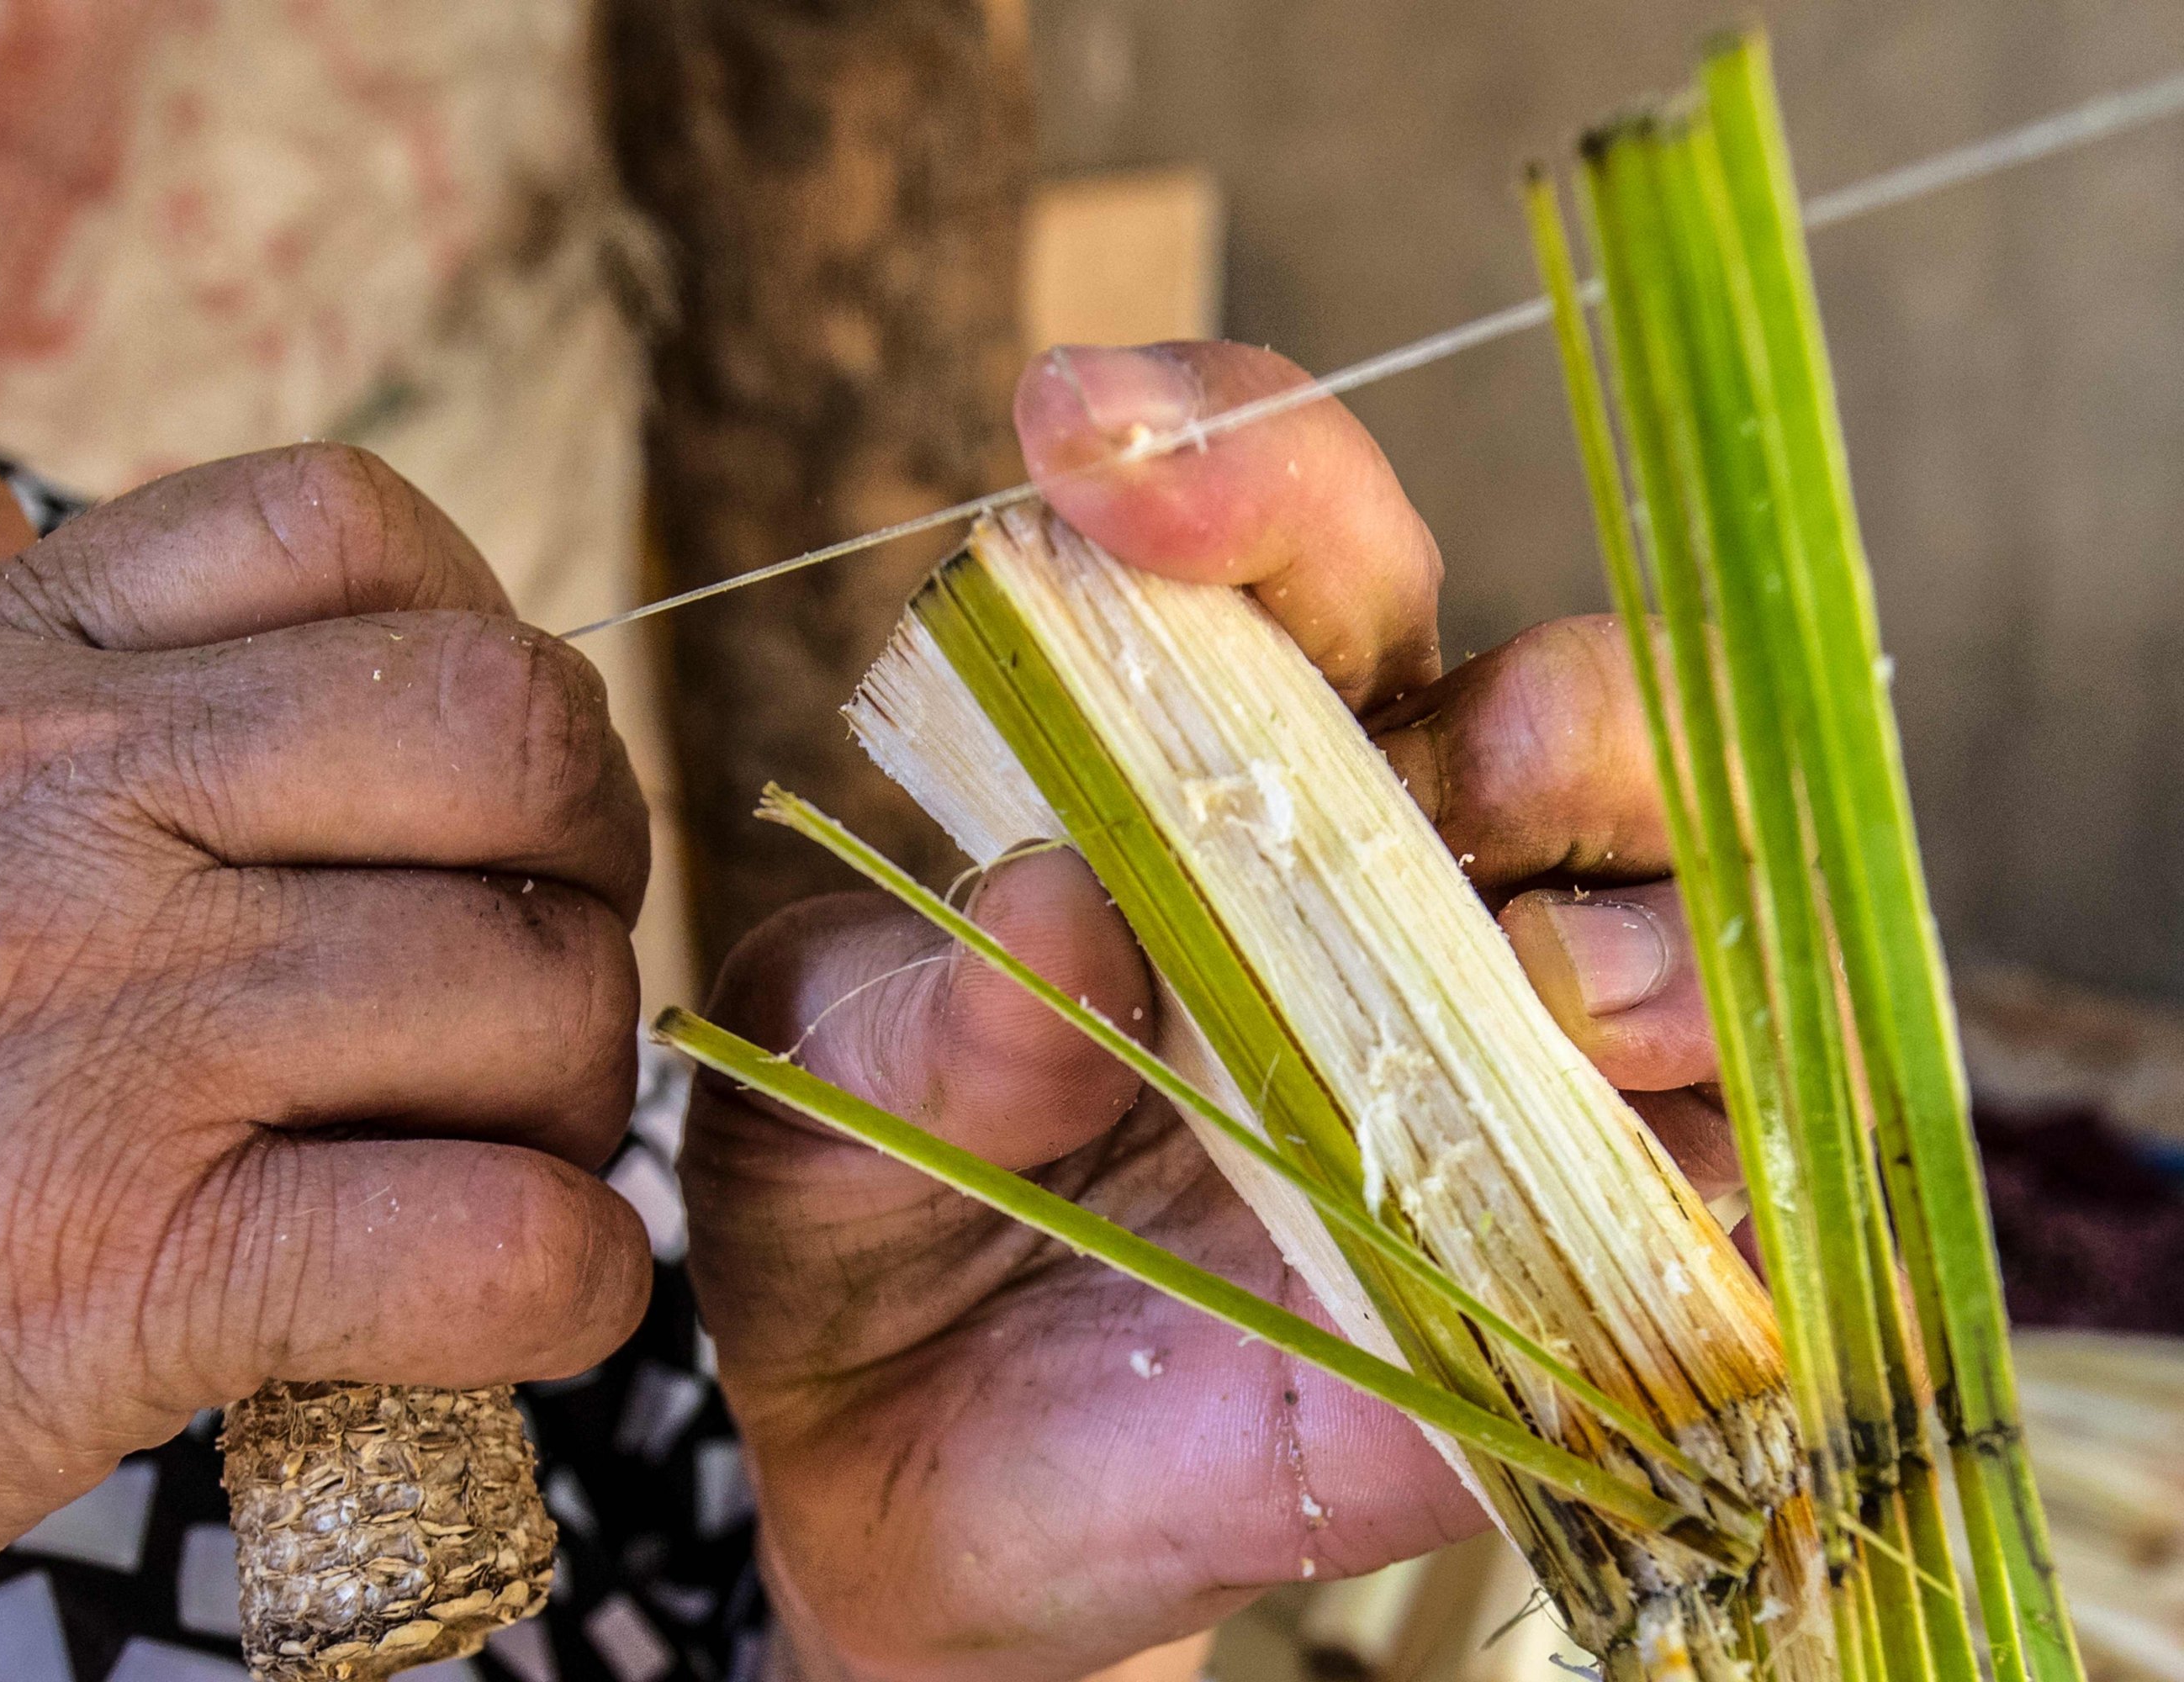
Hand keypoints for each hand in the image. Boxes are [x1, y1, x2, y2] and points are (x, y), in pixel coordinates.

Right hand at [0, 443, 653, 1678]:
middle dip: (590, 869)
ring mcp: (90, 1038)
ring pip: (531, 991)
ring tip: (502, 1161)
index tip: (479, 796)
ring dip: (578, 1101)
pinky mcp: (111, 1280)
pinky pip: (487, 1242)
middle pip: (510, 737)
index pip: (347, 525)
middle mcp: (48, 813)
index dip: (488, 650)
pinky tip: (524, 1301)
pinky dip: (569, 1282)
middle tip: (540, 981)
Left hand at [683, 343, 1731, 1681]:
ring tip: (1523, 992)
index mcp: (1214, 769)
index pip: (1291, 548)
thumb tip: (1066, 896)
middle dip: (1549, 712)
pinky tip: (1601, 1192)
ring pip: (1691, 934)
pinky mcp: (1537, 1283)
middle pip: (1581, 713)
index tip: (1082, 434)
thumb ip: (929, 1009)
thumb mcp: (827, 1085)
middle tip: (1438, 776)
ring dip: (1640, 940)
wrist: (881, 1472)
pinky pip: (1707, 1208)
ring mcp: (1484, 1080)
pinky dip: (1689, 1181)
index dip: (1231, 450)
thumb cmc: (855, 1208)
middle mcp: (1392, 889)